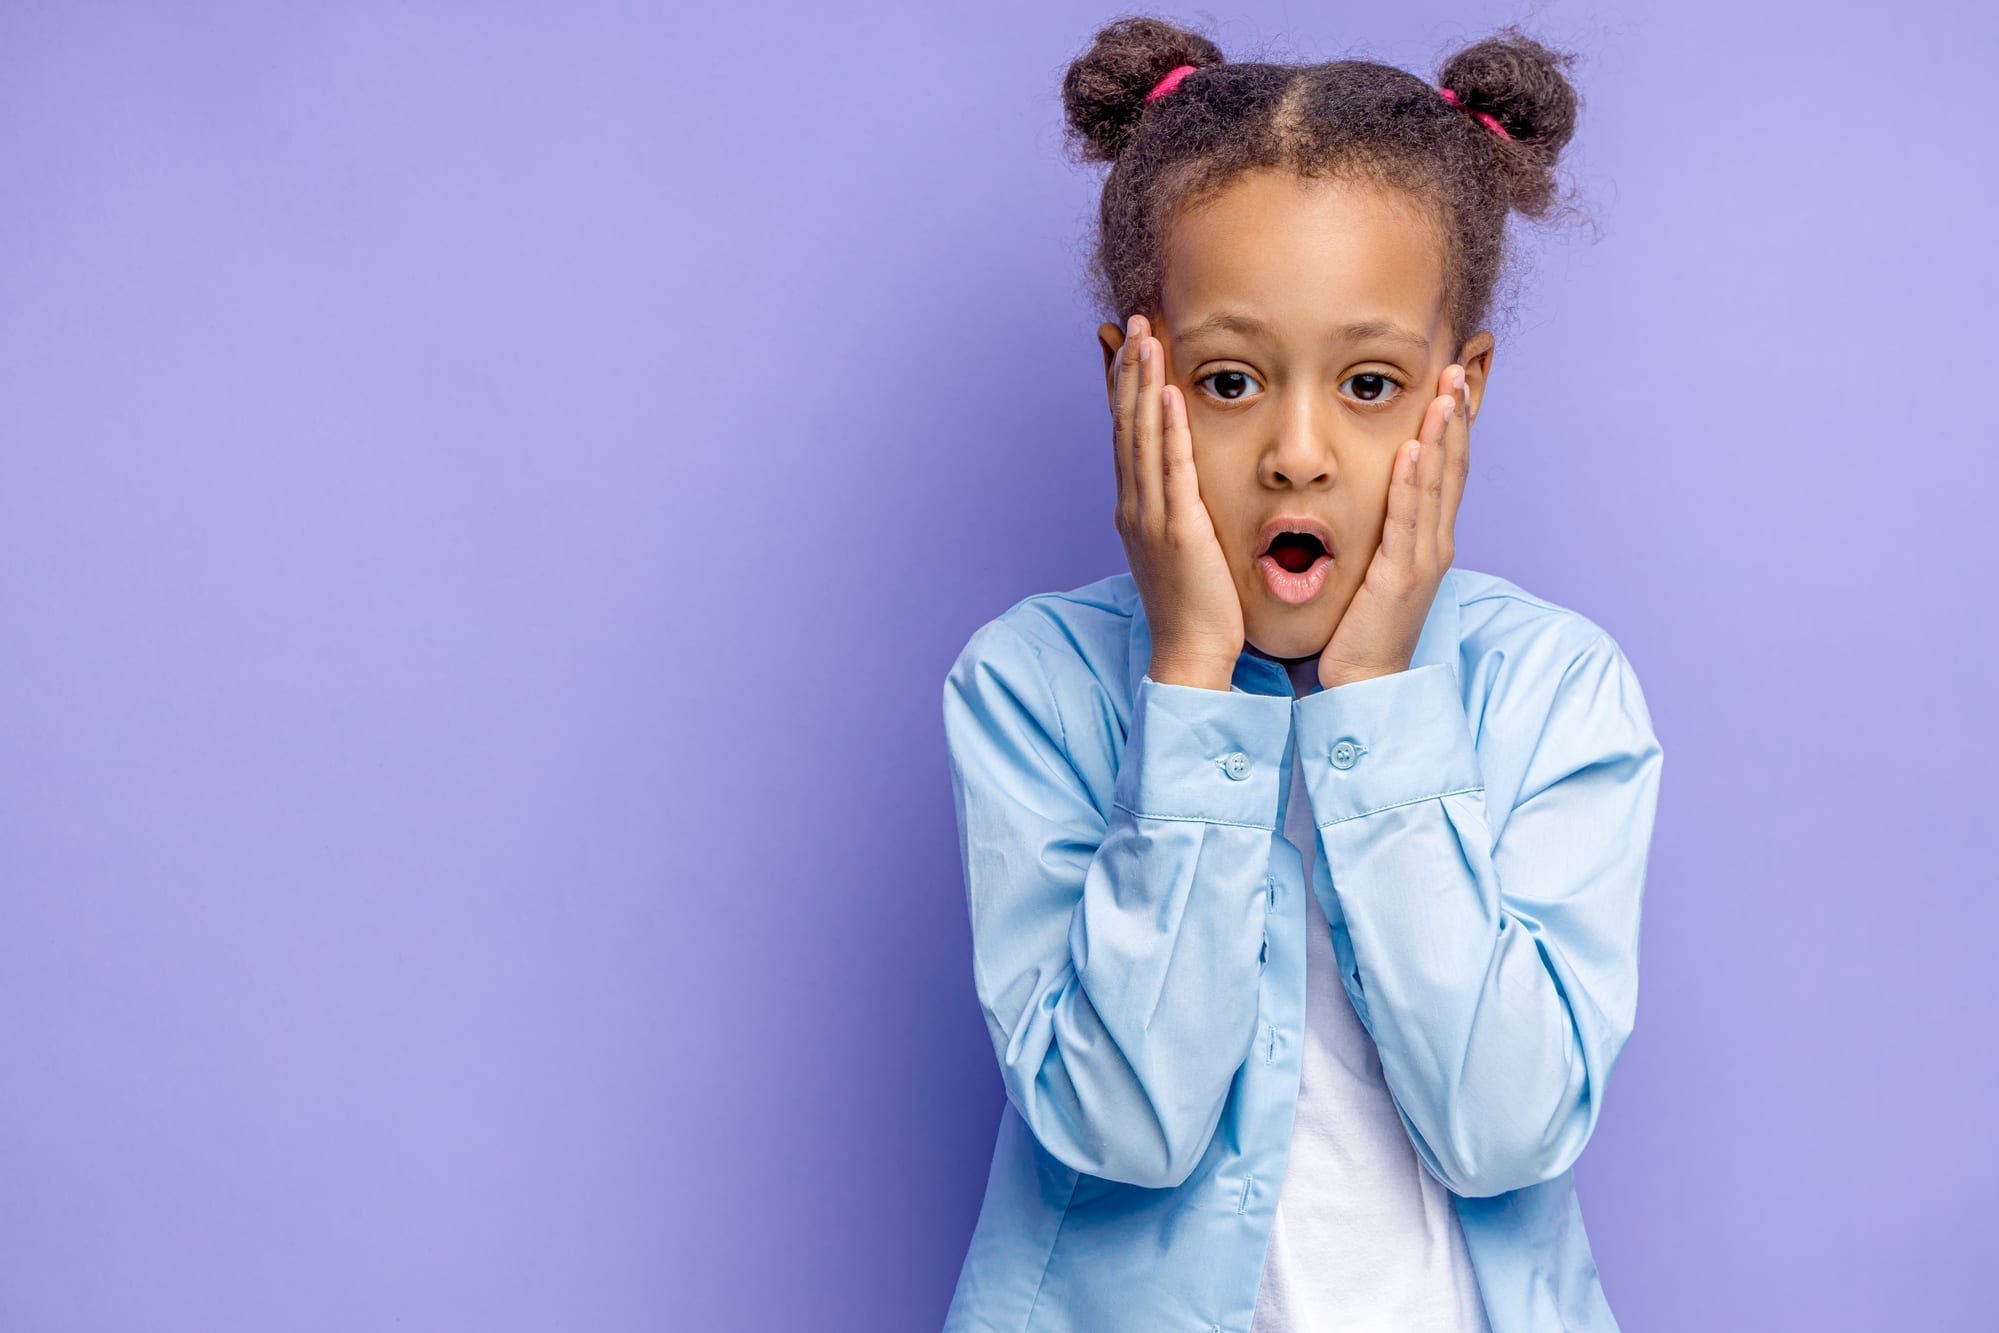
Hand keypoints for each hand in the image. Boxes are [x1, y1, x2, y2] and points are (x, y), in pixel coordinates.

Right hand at [1113, 313, 1243, 690]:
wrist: (1190, 654)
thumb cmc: (1194, 606)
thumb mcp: (1181, 547)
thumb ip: (1179, 509)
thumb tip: (1183, 484)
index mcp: (1134, 507)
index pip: (1124, 433)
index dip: (1121, 385)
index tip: (1122, 343)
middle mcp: (1134, 505)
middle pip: (1126, 424)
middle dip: (1128, 369)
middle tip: (1133, 320)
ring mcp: (1150, 516)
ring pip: (1143, 437)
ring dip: (1144, 384)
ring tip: (1147, 336)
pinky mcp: (1177, 531)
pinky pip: (1172, 470)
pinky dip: (1169, 428)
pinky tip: (1171, 394)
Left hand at [1317, 362, 1471, 690]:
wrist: (1364, 684)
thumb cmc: (1362, 628)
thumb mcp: (1375, 568)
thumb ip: (1379, 532)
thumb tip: (1369, 499)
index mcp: (1429, 540)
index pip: (1446, 470)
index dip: (1453, 426)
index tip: (1452, 382)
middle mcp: (1435, 544)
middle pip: (1452, 467)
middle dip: (1457, 416)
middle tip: (1459, 368)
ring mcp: (1422, 560)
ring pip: (1437, 485)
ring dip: (1443, 435)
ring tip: (1446, 391)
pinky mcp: (1401, 577)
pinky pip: (1408, 520)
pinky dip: (1412, 482)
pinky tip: (1415, 448)